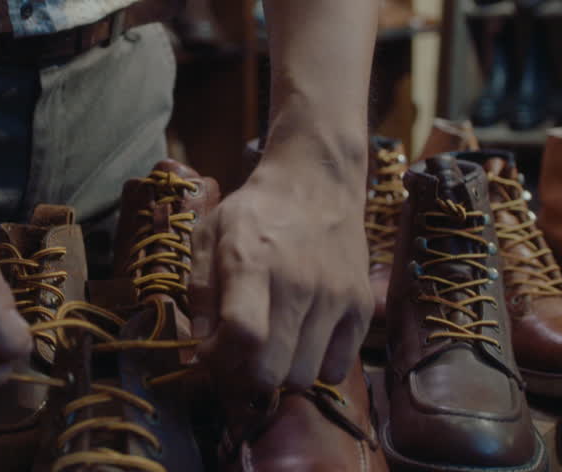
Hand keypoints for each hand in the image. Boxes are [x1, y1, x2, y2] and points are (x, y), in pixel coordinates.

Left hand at [189, 152, 370, 393]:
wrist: (317, 183)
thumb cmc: (256, 212)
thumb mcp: (210, 234)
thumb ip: (200, 290)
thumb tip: (200, 346)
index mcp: (251, 261)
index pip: (242, 333)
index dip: (219, 359)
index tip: (210, 352)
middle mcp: (297, 282)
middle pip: (270, 369)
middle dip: (244, 375)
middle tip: (238, 356)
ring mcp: (335, 297)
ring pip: (302, 377)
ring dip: (279, 374)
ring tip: (270, 348)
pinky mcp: (360, 307)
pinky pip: (337, 369)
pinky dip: (315, 368)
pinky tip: (301, 343)